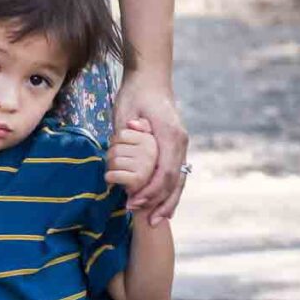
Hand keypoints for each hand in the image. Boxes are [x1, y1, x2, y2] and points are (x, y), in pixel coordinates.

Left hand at [113, 73, 186, 226]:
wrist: (150, 78)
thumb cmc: (135, 93)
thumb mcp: (128, 113)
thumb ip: (127, 135)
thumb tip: (119, 153)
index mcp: (170, 136)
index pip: (164, 173)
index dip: (150, 191)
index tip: (134, 202)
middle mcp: (179, 142)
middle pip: (175, 181)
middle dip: (161, 203)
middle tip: (148, 221)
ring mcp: (180, 144)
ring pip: (179, 180)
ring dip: (169, 202)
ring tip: (158, 219)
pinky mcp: (176, 146)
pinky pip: (176, 173)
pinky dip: (171, 191)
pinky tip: (164, 204)